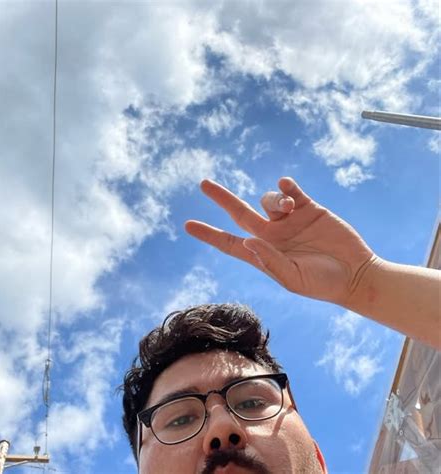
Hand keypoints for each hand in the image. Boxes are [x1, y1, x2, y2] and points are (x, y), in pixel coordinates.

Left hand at [185, 177, 375, 305]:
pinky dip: (286, 187)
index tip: (188, 225)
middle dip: (222, 198)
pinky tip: (287, 188)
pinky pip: (291, 190)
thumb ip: (270, 261)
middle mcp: (272, 235)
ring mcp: (290, 220)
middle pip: (240, 212)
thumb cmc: (322, 284)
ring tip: (290, 208)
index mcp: (262, 253)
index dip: (209, 234)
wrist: (355, 274)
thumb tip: (246, 240)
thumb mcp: (293, 278)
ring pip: (268, 199)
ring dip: (274, 199)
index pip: (229, 242)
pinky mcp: (309, 208)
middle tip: (203, 184)